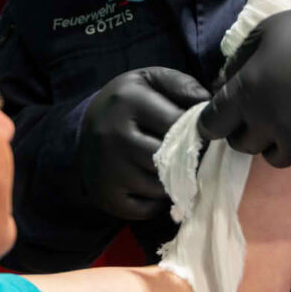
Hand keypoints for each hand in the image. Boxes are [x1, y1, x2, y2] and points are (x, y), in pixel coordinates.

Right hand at [78, 67, 209, 219]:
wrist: (82, 130)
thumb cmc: (127, 103)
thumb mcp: (150, 81)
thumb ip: (182, 85)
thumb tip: (208, 104)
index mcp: (128, 101)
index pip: (179, 123)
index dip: (197, 129)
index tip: (200, 132)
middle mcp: (114, 136)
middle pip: (171, 158)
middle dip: (188, 158)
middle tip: (191, 154)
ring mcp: (108, 170)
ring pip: (162, 186)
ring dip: (174, 180)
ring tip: (171, 167)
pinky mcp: (106, 197)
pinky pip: (148, 210)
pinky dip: (157, 201)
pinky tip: (152, 183)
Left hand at [197, 5, 290, 165]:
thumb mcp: (263, 34)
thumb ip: (238, 62)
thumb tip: (224, 84)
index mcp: (248, 93)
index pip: (213, 124)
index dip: (210, 122)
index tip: (217, 118)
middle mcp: (269, 123)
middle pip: (241, 144)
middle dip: (242, 129)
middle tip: (254, 113)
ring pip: (273, 157)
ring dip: (272, 142)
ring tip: (283, 123)